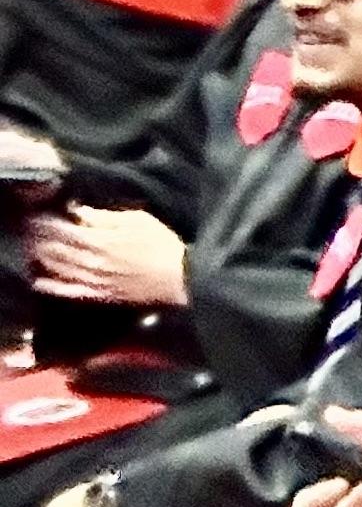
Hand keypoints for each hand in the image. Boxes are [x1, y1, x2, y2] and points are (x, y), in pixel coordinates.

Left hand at [28, 203, 183, 306]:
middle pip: (58, 249)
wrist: (182, 278)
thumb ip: (107, 217)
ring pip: (61, 270)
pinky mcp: (102, 295)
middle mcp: (95, 262)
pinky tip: (42, 282)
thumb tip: (80, 211)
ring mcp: (97, 281)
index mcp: (103, 240)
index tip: (42, 215)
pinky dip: (56, 288)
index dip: (50, 222)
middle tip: (35, 231)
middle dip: (43, 239)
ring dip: (45, 260)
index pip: (65, 229)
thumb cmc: (164, 246)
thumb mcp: (140, 220)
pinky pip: (73, 292)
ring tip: (37, 250)